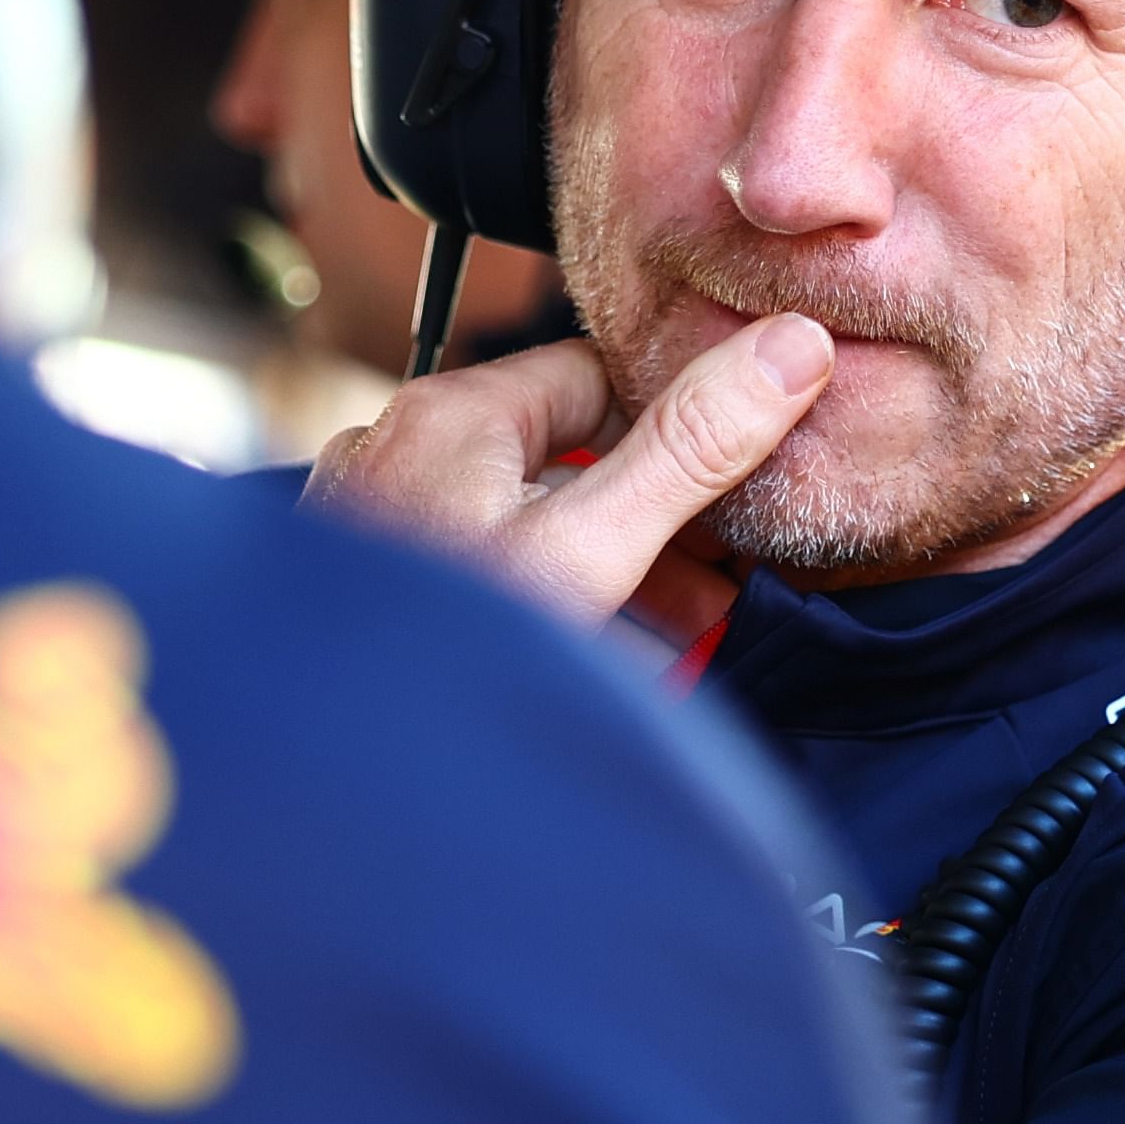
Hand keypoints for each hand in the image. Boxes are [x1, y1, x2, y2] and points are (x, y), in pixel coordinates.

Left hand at [302, 316, 833, 630]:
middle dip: (651, 518)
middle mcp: (401, 450)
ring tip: (673, 635)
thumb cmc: (437, 662)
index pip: (596, 376)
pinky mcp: (374, 585)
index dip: (676, 428)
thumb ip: (689, 452)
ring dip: (604, 567)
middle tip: (718, 582)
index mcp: (451, 414)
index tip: (734, 481)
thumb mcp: (592, 549)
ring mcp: (378, 519)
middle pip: (562, 455)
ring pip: (521, 519)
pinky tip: (584, 656)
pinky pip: (478, 568)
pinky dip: (538, 598)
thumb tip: (787, 351)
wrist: (337, 771)